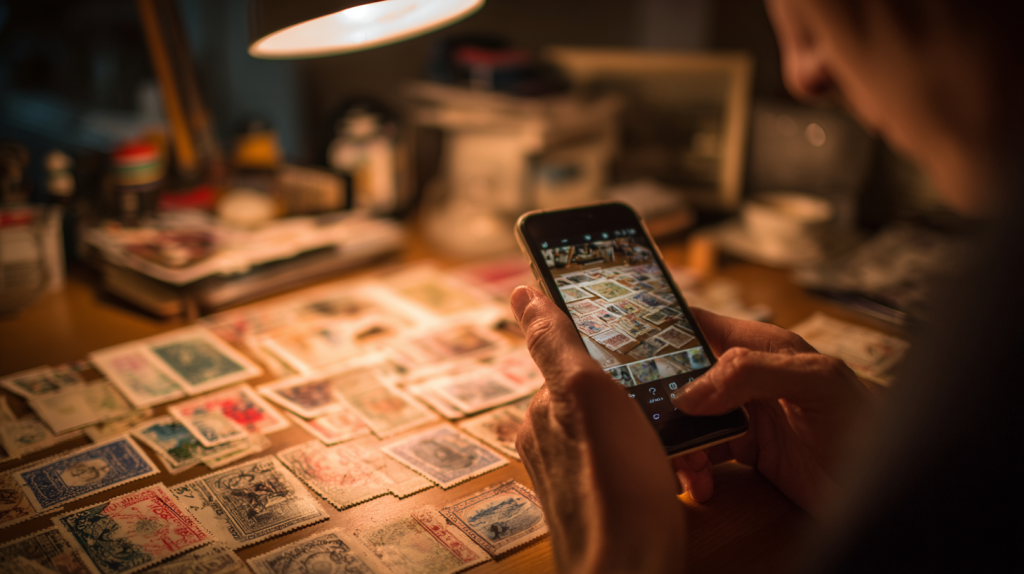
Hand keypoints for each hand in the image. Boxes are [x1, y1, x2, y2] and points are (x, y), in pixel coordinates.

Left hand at [511, 286, 685, 573]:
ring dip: (657, 435)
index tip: (650, 353)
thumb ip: (555, 343)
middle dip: (644, 397)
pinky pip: (635, 468)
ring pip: (625, 434)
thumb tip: (522, 293)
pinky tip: (677, 475)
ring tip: (684, 451)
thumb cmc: (613, 484)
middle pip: (605, 398)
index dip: (616, 355)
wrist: (630, 570)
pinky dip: (660, 465)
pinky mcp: (603, 503)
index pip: (576, 361)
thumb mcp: (586, 395)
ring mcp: (576, 477)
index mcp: (543, 413)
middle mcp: (550, 444)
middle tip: (679, 403)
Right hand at [671, 308, 873, 517]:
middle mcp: (750, 379)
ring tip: (686, 470)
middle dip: (663, 402)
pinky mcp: (750, 453)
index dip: (663, 330)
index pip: (702, 325)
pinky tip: (702, 485)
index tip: (625, 346)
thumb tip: (692, 391)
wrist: (892, 495)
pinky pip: (705, 456)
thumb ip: (754, 373)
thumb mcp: (818, 384)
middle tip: (654, 427)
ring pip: (689, 421)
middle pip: (685, 379)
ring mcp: (749, 416)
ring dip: (678, 445)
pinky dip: (695, 472)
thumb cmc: (868, 428)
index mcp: (764, 348)